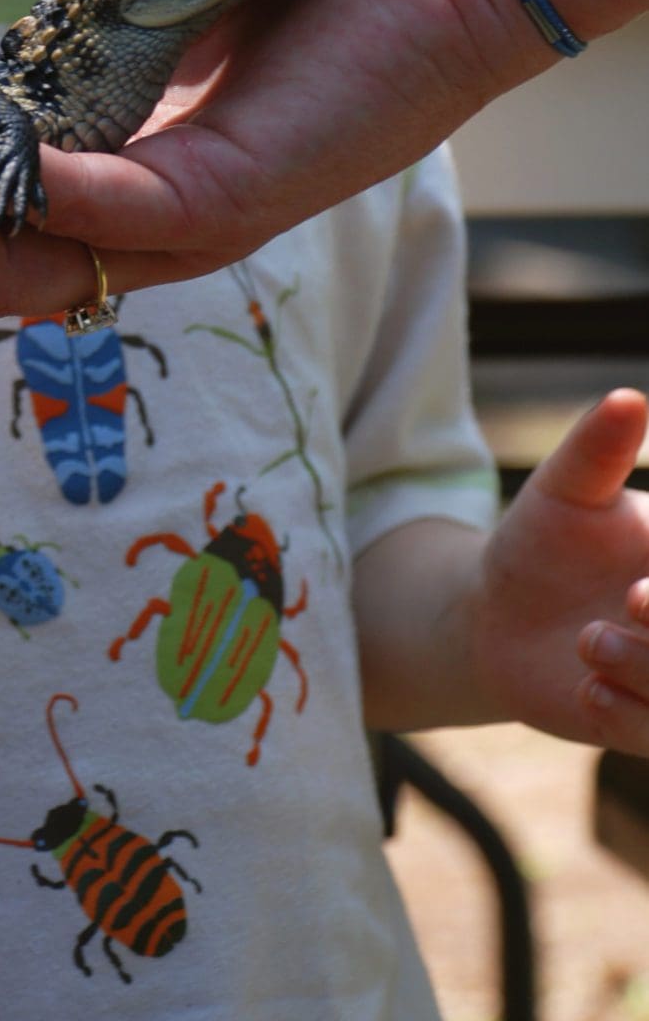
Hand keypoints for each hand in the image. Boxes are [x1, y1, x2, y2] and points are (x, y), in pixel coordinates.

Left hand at [468, 390, 648, 751]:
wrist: (494, 614)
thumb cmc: (544, 540)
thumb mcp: (564, 490)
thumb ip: (598, 451)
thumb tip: (627, 399)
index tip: (644, 582)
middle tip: (633, 598)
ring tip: (589, 640)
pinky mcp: (646, 729)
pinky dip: (631, 718)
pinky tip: (588, 689)